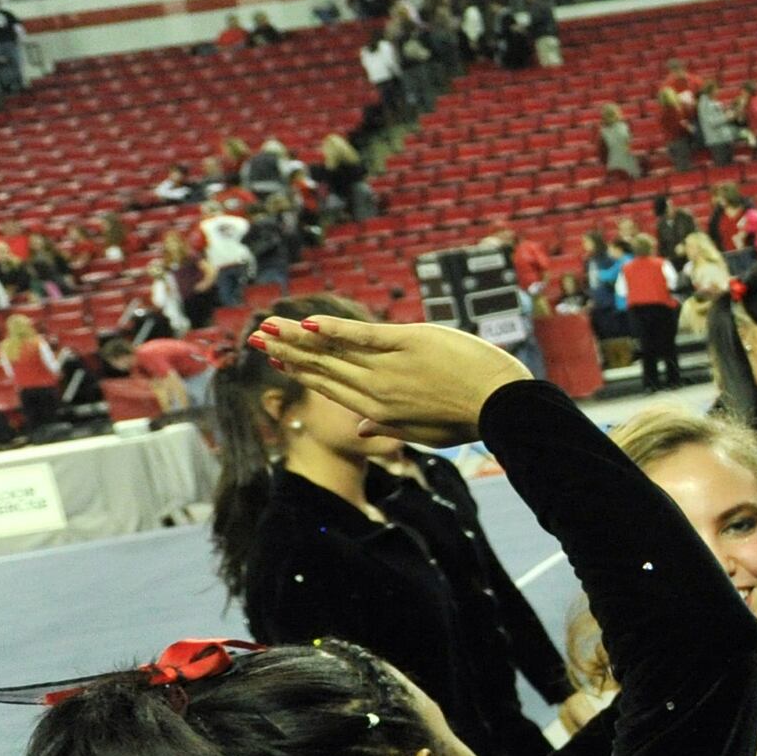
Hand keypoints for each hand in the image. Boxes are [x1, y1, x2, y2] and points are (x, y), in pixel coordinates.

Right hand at [251, 313, 526, 443]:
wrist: (501, 406)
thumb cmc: (468, 419)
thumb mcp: (424, 433)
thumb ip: (388, 429)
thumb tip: (364, 430)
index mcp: (378, 412)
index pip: (331, 387)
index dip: (301, 371)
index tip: (277, 358)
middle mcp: (375, 390)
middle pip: (323, 367)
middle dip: (287, 351)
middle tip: (256, 336)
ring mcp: (389, 367)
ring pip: (334, 350)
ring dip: (296, 337)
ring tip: (268, 324)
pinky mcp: (407, 343)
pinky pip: (362, 334)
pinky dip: (334, 328)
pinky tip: (307, 321)